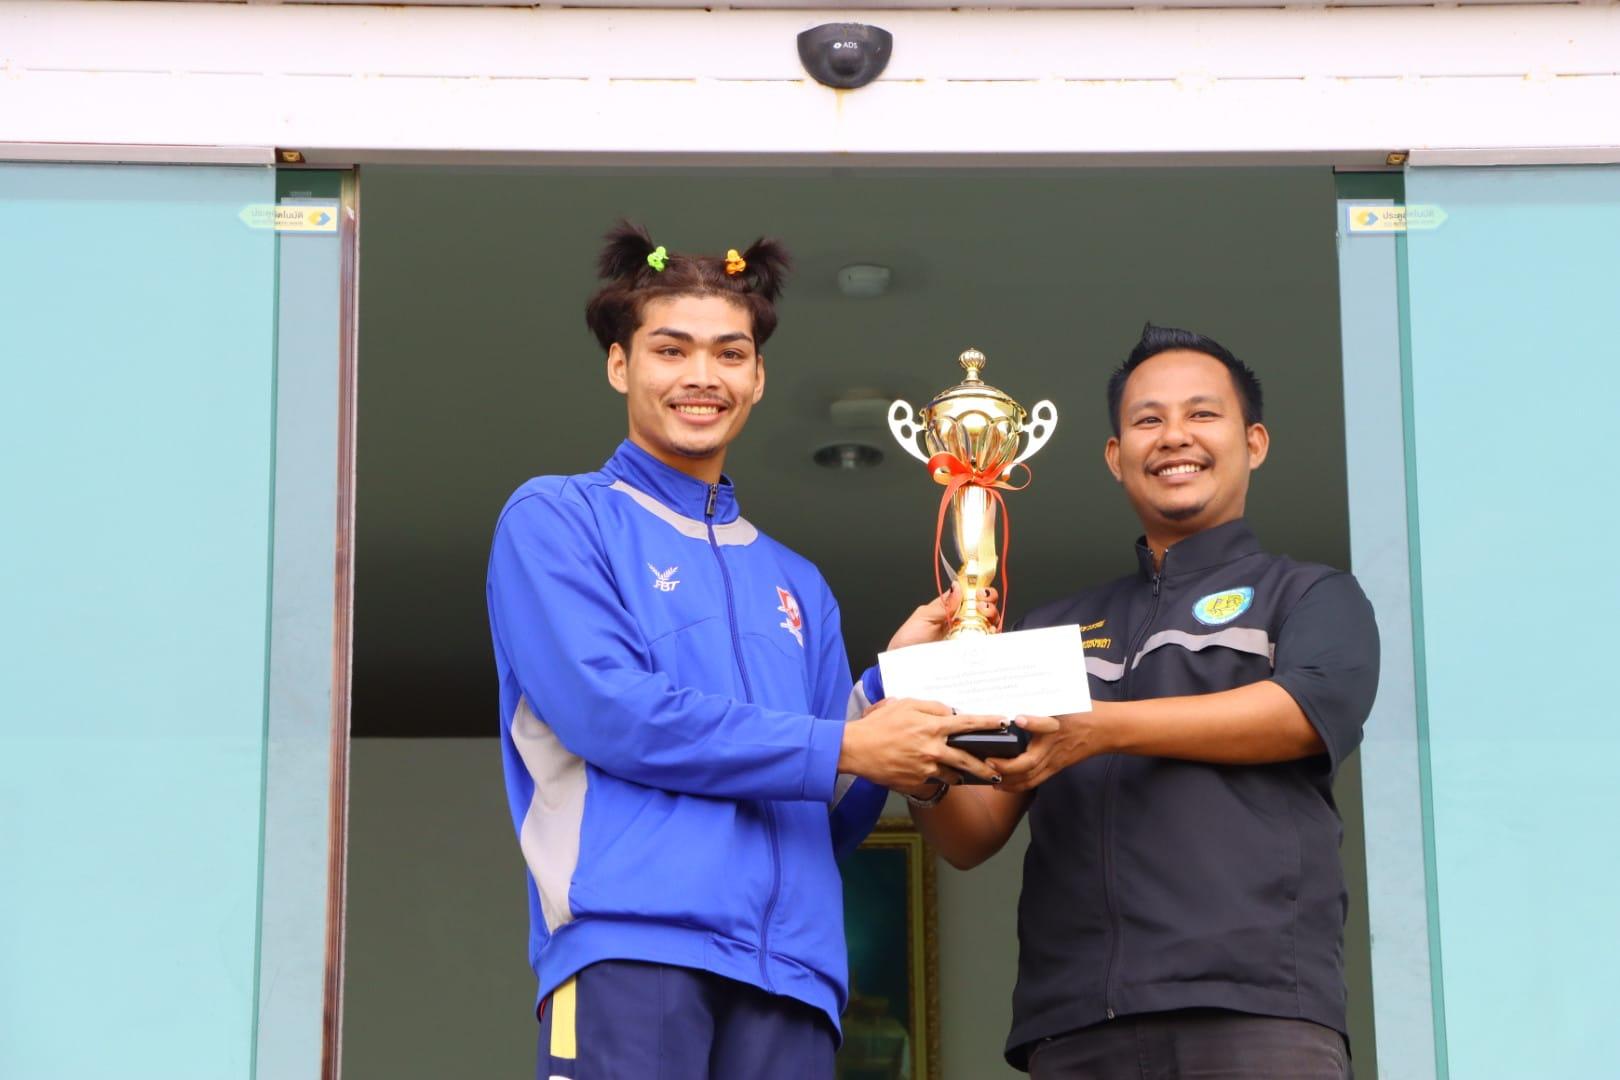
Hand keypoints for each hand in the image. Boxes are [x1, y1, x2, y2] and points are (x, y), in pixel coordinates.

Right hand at [840, 697, 1004, 788]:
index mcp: (932, 727)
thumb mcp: (904, 704)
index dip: (988, 723)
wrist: (855, 749)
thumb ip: (931, 707)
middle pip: (968, 760)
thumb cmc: (878, 724)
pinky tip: (936, 777)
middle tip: (997, 772)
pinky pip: (933, 782)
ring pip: (952, 775)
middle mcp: (933, 750)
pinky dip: (936, 779)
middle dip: (985, 768)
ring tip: (967, 777)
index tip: (1004, 723)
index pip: (968, 724)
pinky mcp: (916, 783)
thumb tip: (950, 712)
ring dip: (960, 775)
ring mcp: (925, 769)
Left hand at [886, 585, 999, 650]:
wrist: (905, 668)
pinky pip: (989, 645)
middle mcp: (962, 623)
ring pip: (990, 624)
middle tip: (982, 603)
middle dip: (989, 601)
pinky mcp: (972, 654)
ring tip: (985, 614)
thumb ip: (942, 604)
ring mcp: (969, 638)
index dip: (979, 588)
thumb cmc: (908, 642)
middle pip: (985, 608)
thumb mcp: (923, 617)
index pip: (970, 595)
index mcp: (950, 610)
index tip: (978, 589)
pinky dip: (994, 636)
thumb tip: (957, 587)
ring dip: (993, 615)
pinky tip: (990, 632)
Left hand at [988, 705, 1114, 791]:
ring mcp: (1055, 758)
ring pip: (1030, 776)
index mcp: (1057, 723)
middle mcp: (1054, 744)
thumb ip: (1045, 696)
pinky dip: (1018, 785)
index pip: (1045, 724)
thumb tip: (1023, 684)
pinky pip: (1036, 781)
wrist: (1106, 729)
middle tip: (988, 760)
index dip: (1032, 722)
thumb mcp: (1067, 698)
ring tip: (990, 777)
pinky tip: (1003, 785)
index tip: (1018, 718)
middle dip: (1007, 765)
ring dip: (1008, 780)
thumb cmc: (1084, 710)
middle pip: (1030, 761)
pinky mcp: (1057, 767)